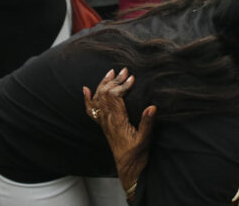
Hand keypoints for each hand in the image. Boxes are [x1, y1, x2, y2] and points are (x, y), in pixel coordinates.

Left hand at [83, 68, 155, 190]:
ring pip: (98, 98)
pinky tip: (86, 90)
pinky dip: (88, 99)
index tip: (132, 78)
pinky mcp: (103, 125)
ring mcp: (103, 122)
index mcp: (117, 121)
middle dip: (115, 80)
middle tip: (125, 70)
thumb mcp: (145, 139)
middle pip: (106, 94)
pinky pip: (91, 110)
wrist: (127, 167)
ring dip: (104, 83)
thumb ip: (147, 123)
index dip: (122, 85)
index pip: (115, 97)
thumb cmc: (137, 154)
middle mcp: (107, 119)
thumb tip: (152, 107)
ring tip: (111, 72)